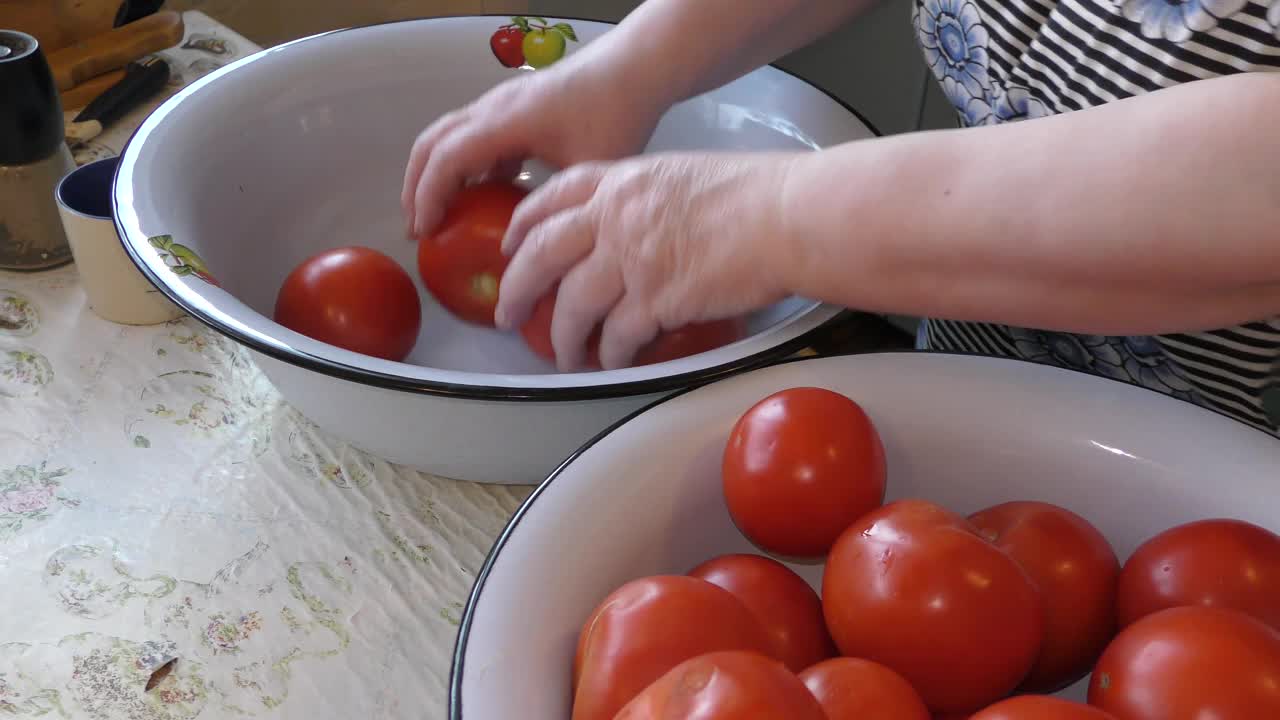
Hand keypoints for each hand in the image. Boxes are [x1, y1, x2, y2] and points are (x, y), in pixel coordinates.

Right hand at [401, 52, 665, 236]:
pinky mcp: (513, 110)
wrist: (632, 69)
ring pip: (449, 137)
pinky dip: (465, 167)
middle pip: (433, 143)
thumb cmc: (615, 114)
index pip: (448, 158)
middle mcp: (493, 108)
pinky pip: (474, 137)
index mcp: (506, 121)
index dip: (429, 196)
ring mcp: (500, 105)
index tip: (425, 232)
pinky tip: (480, 198)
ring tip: (438, 216)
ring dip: (436, 174)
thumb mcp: (587, 170)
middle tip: (418, 229)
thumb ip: (556, 207)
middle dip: (417, 186)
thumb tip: (530, 250)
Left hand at [494, 151, 802, 370]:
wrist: (786, 215)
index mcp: (623, 181)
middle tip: (507, 314)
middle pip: (542, 255)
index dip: (523, 225)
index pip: (553, 198)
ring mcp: (631, 259)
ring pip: (572, 305)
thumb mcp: (684, 175)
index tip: (512, 246)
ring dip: (562, 337)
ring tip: (563, 357)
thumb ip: (647, 199)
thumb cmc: (756, 193)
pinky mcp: (655, 300)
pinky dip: (609, 356)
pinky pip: (616, 337)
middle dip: (517, 289)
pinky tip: (611, 364)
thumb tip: (640, 227)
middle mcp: (615, 217)